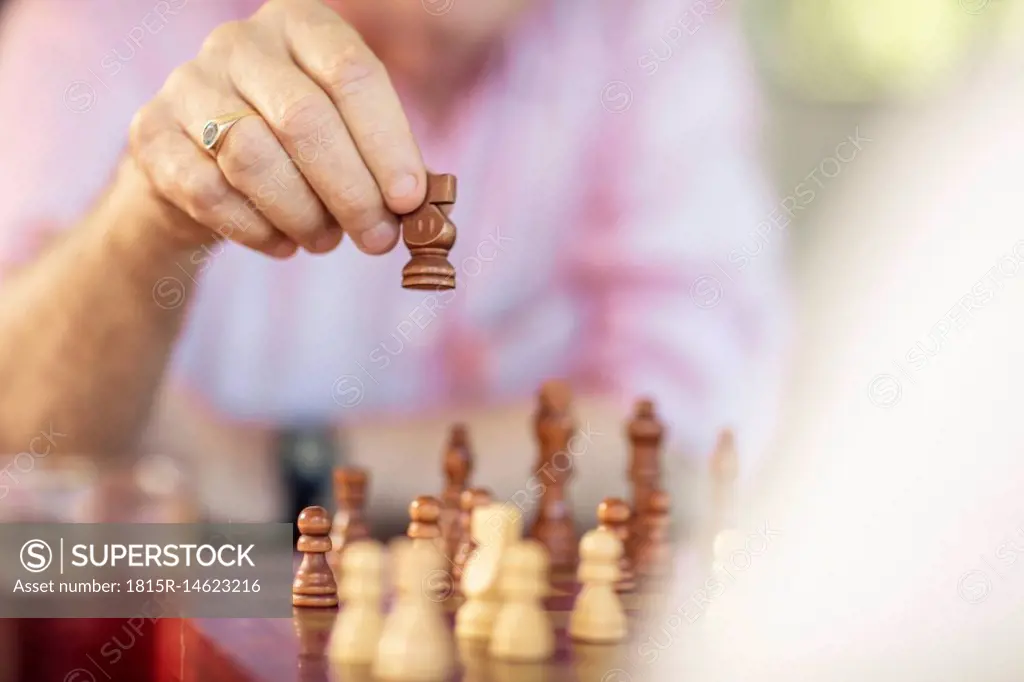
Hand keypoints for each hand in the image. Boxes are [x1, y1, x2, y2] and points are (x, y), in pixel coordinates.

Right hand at [128, 0, 425, 257]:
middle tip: (378, 239)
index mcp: (300, 24)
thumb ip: (386, 162)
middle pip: (303, 118)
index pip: (351, 73)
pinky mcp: (150, 135)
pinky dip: (256, 230)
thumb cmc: (298, 152)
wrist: (201, 168)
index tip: (410, 200)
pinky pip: (209, 193)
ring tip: (327, 240)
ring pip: (253, 157)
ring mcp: (187, 84)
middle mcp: (239, 42)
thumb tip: (423, 207)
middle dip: (351, 192)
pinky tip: (282, 244)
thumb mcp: (349, 137)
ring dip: (304, 215)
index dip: (387, 143)